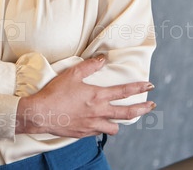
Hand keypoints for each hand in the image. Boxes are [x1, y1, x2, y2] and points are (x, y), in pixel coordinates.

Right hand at [15, 55, 154, 136]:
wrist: (41, 114)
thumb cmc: (55, 93)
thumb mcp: (71, 74)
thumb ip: (89, 66)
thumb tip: (102, 59)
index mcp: (97, 96)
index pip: (123, 92)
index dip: (138, 88)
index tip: (149, 86)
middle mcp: (98, 112)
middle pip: (127, 113)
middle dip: (142, 109)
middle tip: (151, 106)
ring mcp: (92, 124)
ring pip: (114, 128)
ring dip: (119, 122)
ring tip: (120, 117)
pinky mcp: (84, 133)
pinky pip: (99, 132)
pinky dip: (102, 127)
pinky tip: (99, 123)